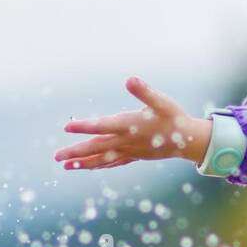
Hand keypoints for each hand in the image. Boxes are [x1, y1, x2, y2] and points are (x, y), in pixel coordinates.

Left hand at [54, 77, 209, 170]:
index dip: (84, 126)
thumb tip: (130, 79)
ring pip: (102, 159)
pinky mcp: (134, 156)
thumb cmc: (175, 118)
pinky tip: (88, 167)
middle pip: (97, 147)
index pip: (102, 126)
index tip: (67, 127)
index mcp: (130, 126)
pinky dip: (99, 165)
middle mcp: (126, 141)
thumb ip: (145, 91)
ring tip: (66, 166)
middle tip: (57, 156)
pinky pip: (112, 163)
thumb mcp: (162, 101)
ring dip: (83, 163)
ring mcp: (129, 151)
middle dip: (76, 152)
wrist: (189, 141)